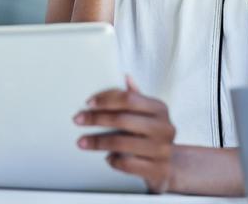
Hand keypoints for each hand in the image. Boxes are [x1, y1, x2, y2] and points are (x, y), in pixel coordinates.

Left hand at [74, 76, 175, 193]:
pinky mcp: (157, 169)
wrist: (170, 166)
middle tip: (78, 120)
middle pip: (122, 119)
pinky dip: (113, 160)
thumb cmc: (152, 135)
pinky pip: (127, 164)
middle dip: (96, 119)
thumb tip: (126, 77)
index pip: (129, 98)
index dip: (105, 99)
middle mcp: (164, 127)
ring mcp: (162, 150)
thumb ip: (136, 97)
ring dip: (97, 142)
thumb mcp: (148, 114)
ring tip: (82, 142)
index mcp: (159, 108)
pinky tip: (108, 157)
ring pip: (121, 143)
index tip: (88, 103)